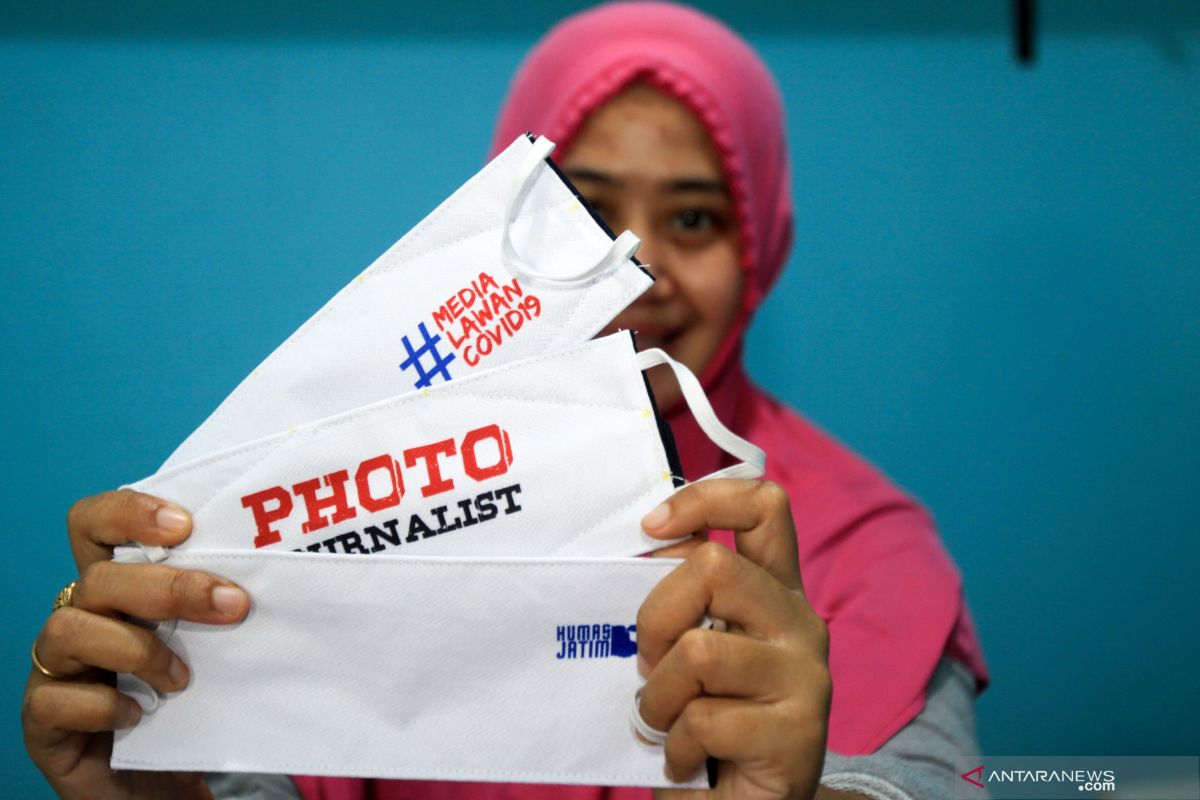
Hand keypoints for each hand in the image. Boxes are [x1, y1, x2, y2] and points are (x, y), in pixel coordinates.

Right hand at [22, 489, 249, 799]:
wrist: (161, 780)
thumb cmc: (189, 700)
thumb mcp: (207, 643)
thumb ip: (219, 605)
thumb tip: (282, 575)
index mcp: (115, 586)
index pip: (93, 523)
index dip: (128, 512)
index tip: (185, 524)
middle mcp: (78, 616)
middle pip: (99, 576)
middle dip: (171, 588)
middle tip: (232, 606)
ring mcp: (54, 667)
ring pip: (70, 628)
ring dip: (137, 649)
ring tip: (182, 679)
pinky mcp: (43, 720)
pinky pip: (53, 699)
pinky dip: (102, 705)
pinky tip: (138, 715)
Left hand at [639, 479, 830, 799]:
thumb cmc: (706, 724)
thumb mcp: (690, 650)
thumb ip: (682, 599)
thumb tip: (647, 543)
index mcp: (773, 592)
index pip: (764, 507)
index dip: (705, 498)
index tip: (650, 528)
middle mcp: (800, 622)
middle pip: (713, 566)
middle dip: (655, 616)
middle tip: (648, 662)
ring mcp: (806, 676)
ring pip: (700, 651)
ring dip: (659, 697)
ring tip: (664, 723)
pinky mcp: (800, 733)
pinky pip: (706, 719)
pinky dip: (675, 746)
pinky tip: (685, 761)